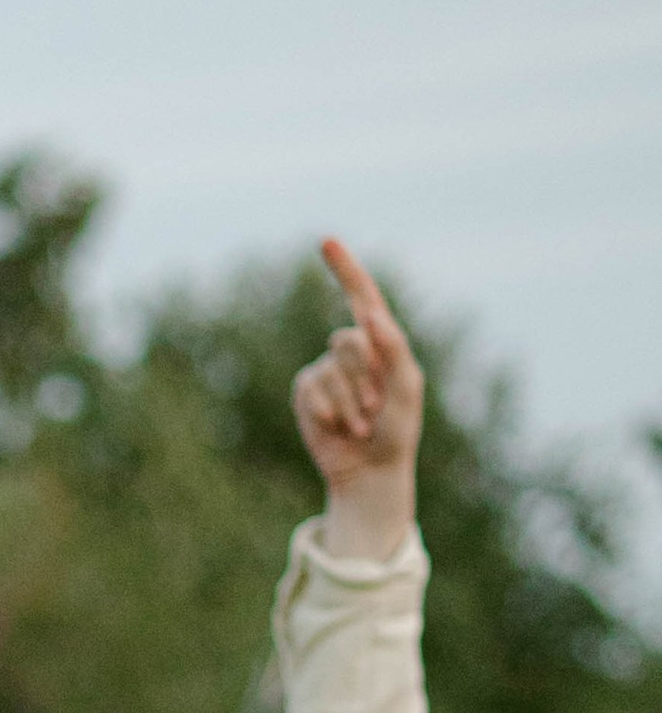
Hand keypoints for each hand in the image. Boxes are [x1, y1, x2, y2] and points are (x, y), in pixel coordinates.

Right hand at [294, 238, 423, 559]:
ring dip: (350, 401)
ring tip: (362, 425)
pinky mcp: (307, 393)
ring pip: (331, 368)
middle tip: (376, 410)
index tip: (324, 241)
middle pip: (349, 340)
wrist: (370, 471)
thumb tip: (365, 314)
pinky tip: (338, 428)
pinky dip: (328, 410)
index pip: (361, 296)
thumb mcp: (406, 387)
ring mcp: (327, 371)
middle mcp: (353, 350)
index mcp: (381, 341)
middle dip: (365, 377)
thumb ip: (392, 347)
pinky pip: (311, 388)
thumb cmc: (397, 430)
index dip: (344, 269)